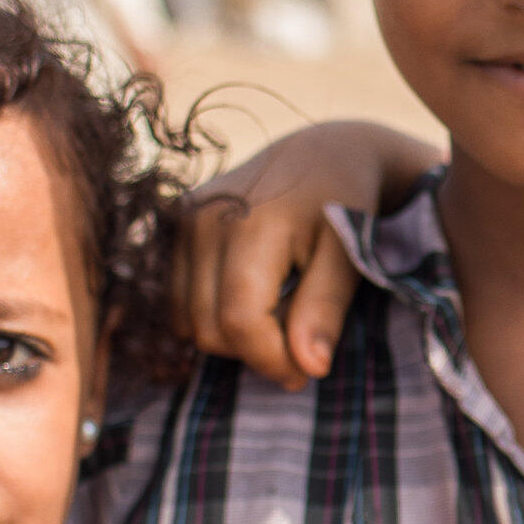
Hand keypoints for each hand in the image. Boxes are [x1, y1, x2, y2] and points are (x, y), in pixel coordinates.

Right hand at [173, 121, 437, 386]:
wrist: (323, 152)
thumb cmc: (344, 206)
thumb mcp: (349, 256)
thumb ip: (325, 310)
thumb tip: (308, 368)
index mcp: (251, 222)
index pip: (241, 321)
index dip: (272, 360)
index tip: (307, 372)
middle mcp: (203, 218)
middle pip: (208, 328)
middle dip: (255, 352)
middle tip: (301, 343)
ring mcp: (182, 220)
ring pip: (188, 322)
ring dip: (234, 336)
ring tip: (281, 314)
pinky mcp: (174, 226)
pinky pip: (180, 302)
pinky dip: (214, 315)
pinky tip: (253, 299)